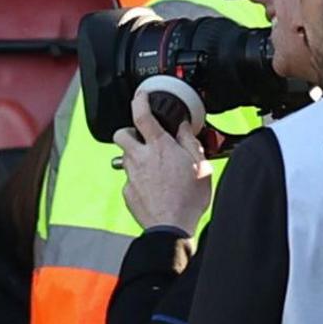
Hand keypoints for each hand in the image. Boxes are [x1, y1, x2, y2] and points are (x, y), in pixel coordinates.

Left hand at [117, 104, 212, 234]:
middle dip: (129, 131)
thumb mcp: (201, 166)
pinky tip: (153, 187)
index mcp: (160, 147)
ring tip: (153, 165)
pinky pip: (129, 179)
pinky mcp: (127, 192)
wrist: (171, 227)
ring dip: (135, 156)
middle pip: (121, 134)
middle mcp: (140, 158)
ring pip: (124, 157)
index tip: (141, 96)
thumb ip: (190, 142)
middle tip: (142, 137)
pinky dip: (139, 179)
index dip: (140, 100)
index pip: (142, 114)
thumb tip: (184, 128)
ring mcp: (131, 176)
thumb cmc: (188, 199)